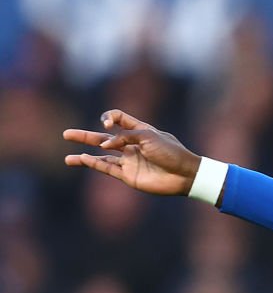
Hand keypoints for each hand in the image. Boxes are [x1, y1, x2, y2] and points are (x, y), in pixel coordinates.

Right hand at [61, 109, 200, 196]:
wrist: (185, 174)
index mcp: (139, 131)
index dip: (109, 117)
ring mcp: (129, 161)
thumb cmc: (171, 152)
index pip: (118, 118)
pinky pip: (108, 168)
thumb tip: (104, 145)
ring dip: (85, 156)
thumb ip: (124, 137)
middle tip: (66, 134)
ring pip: (101, 157)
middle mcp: (131, 145)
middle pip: (103, 138)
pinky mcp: (129, 176)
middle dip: (84, 136)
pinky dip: (95, 163)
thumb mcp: (148, 136)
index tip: (108, 123)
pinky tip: (82, 159)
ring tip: (68, 159)